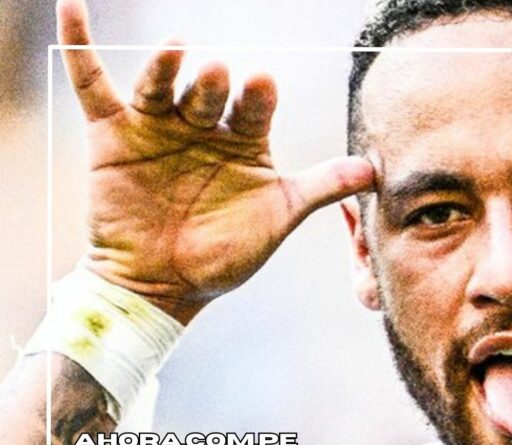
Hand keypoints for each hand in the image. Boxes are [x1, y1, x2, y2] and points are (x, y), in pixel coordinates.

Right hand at [57, 0, 373, 322]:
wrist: (163, 286)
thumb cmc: (224, 253)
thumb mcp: (279, 217)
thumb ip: (323, 187)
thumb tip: (376, 170)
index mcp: (245, 140)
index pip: (256, 107)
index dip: (259, 96)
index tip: (263, 85)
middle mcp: (203, 126)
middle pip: (210, 94)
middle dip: (215, 85)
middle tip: (221, 75)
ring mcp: (157, 125)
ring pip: (162, 85)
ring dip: (167, 67)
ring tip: (177, 50)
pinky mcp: (112, 132)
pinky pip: (93, 82)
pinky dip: (80, 45)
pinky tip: (71, 7)